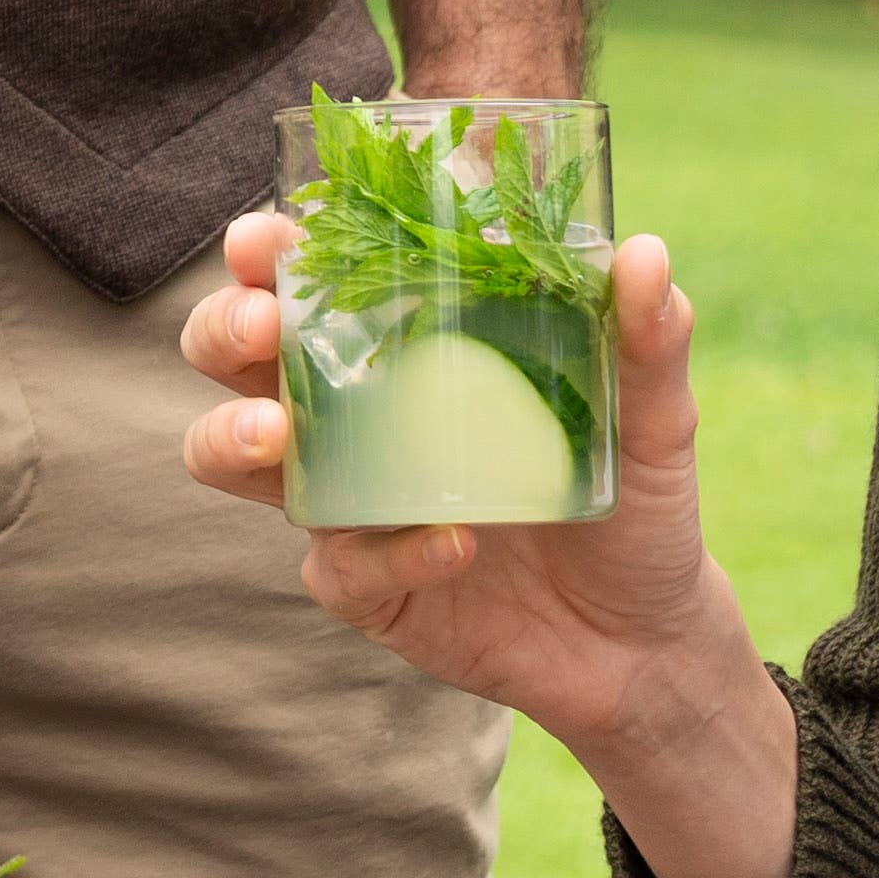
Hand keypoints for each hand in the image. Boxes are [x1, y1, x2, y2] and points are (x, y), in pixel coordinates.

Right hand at [179, 219, 795, 877]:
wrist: (646, 637)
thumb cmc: (636, 501)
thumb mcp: (654, 419)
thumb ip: (649, 340)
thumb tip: (645, 254)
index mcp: (406, 346)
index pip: (311, 281)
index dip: (266, 255)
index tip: (261, 240)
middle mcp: (354, 415)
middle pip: (237, 359)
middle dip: (223, 331)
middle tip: (260, 328)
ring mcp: (349, 503)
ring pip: (235, 461)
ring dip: (231, 437)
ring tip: (274, 431)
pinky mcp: (368, 587)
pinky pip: (341, 567)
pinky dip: (388, 551)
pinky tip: (454, 542)